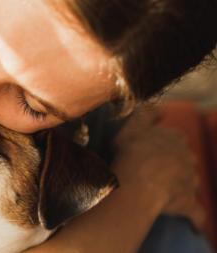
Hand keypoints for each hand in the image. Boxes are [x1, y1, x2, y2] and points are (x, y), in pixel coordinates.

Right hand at [112, 106, 203, 228]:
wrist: (137, 183)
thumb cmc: (132, 153)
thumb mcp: (133, 126)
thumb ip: (145, 113)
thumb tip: (158, 106)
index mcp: (175, 139)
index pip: (175, 137)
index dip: (164, 143)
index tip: (153, 149)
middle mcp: (188, 158)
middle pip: (186, 159)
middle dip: (176, 164)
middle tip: (158, 170)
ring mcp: (190, 182)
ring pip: (190, 182)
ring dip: (183, 186)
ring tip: (166, 192)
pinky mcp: (189, 203)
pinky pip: (196, 212)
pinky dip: (196, 217)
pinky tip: (194, 223)